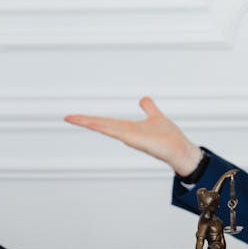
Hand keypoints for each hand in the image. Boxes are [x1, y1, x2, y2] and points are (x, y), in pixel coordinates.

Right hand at [64, 97, 202, 175]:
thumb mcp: (156, 116)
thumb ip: (149, 108)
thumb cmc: (169, 137)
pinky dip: (107, 128)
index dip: (90, 119)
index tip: (74, 116)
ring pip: (107, 128)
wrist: (180, 150)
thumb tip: (143, 98)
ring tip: (74, 118)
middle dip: (84, 121)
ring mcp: (130, 137)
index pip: (105, 121)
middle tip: (67, 117)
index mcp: (129, 128)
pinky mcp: (136, 140)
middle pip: (102, 124)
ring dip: (91, 123)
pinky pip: (119, 133)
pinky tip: (96, 125)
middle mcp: (127, 133)